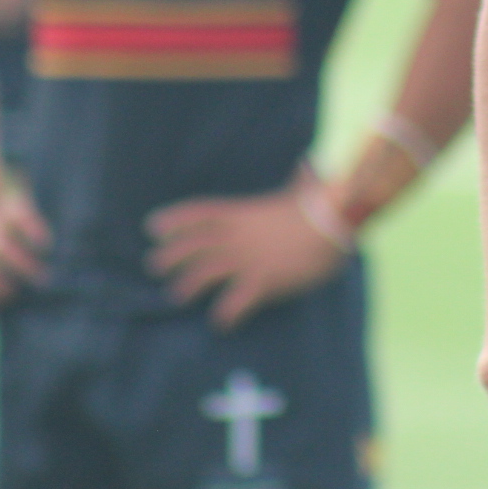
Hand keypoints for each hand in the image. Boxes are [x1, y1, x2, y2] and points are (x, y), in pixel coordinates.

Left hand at [145, 165, 349, 328]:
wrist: (335, 222)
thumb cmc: (321, 205)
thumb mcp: (301, 190)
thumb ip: (296, 181)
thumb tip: (305, 165)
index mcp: (242, 212)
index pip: (198, 213)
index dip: (174, 220)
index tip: (152, 227)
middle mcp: (238, 236)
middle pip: (193, 244)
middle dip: (171, 255)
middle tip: (154, 265)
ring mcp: (248, 259)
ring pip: (205, 272)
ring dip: (188, 284)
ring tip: (177, 295)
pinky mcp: (264, 280)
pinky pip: (236, 301)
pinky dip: (225, 313)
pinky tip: (221, 322)